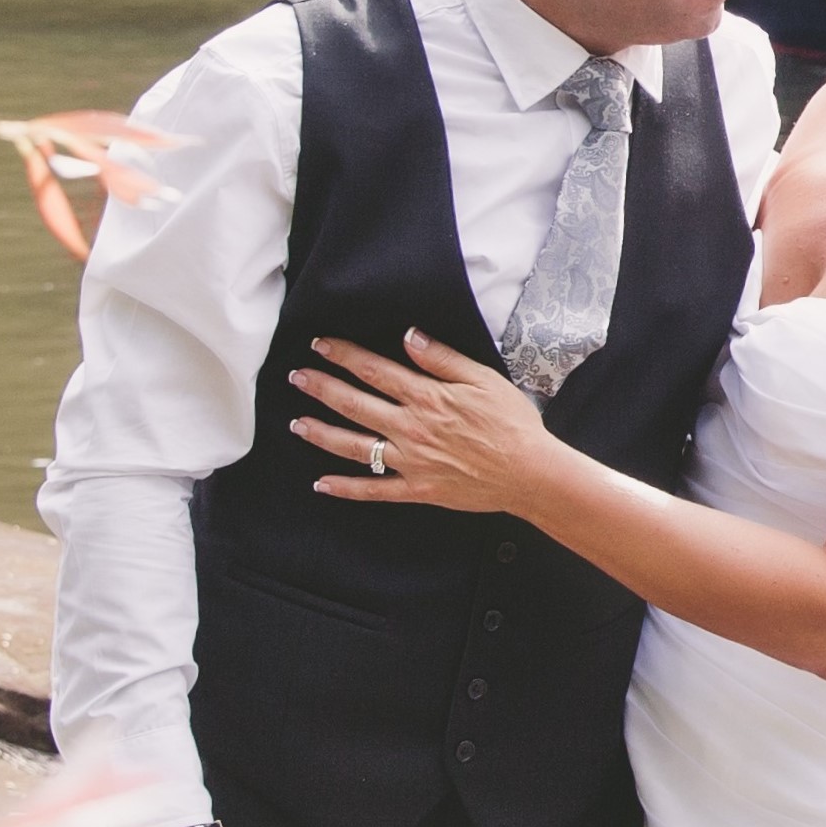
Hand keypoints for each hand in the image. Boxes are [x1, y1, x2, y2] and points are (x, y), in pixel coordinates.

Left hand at [291, 329, 554, 513]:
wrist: (529, 472)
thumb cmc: (512, 423)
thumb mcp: (483, 379)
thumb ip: (442, 358)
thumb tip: (409, 336)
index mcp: (426, 397)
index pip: (375, 371)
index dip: (344, 356)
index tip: (320, 345)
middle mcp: (411, 428)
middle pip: (355, 404)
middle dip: (321, 388)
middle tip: (296, 377)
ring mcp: (411, 461)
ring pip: (355, 446)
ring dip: (322, 433)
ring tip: (297, 423)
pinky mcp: (417, 489)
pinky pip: (375, 490)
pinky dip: (346, 489)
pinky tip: (322, 484)